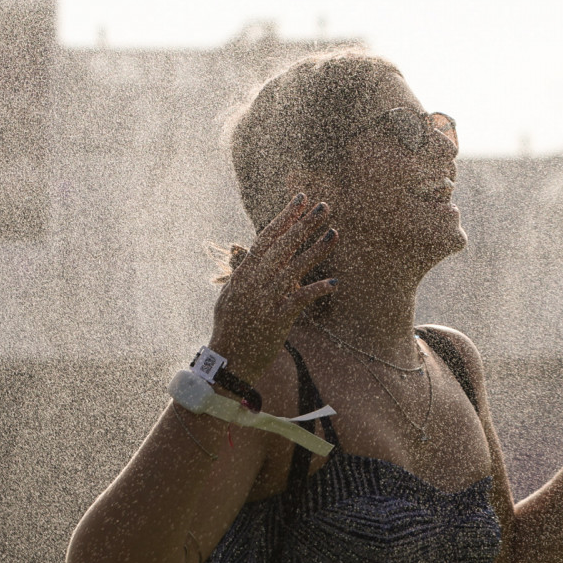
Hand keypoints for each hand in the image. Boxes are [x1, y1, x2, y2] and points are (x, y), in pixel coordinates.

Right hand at [207, 194, 339, 384]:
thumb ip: (246, 274)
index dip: (285, 218)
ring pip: (293, 269)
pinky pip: (298, 300)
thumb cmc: (231, 330)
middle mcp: (253, 283)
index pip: (267, 238)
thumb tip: (256, 254)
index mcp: (244, 274)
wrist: (227, 363)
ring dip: (315, 250)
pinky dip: (316, 290)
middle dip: (304, 224)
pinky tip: (334, 282)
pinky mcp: (275, 320)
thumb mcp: (232, 296)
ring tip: (334, 233)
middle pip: (282, 247)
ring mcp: (264, 300)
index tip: (301, 200)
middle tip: (324, 206)